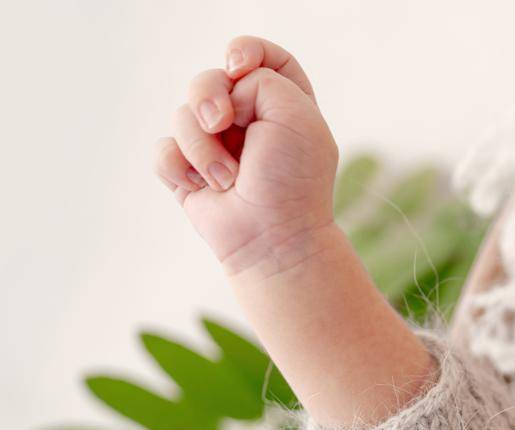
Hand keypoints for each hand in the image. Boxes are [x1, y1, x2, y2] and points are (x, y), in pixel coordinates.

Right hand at [152, 36, 339, 277]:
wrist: (272, 238)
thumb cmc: (291, 179)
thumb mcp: (295, 114)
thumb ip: (261, 79)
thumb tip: (220, 102)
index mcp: (284, 103)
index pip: (260, 56)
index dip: (244, 51)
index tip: (237, 68)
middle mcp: (249, 121)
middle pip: (210, 78)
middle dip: (208, 95)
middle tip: (220, 122)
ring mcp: (217, 146)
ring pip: (183, 115)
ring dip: (202, 147)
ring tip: (229, 179)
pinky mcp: (189, 170)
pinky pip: (163, 149)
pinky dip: (179, 168)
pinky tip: (203, 189)